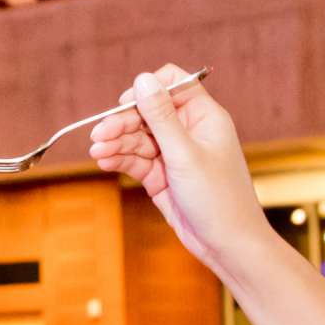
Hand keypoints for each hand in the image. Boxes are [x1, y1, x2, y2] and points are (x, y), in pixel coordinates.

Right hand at [86, 62, 268, 264]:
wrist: (227, 245)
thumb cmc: (218, 198)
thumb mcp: (185, 154)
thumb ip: (161, 117)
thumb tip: (142, 79)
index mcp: (203, 116)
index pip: (172, 84)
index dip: (147, 90)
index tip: (128, 105)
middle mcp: (188, 131)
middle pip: (147, 113)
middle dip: (122, 123)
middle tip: (98, 136)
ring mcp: (174, 154)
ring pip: (137, 138)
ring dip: (116, 143)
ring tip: (97, 152)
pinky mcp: (162, 176)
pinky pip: (136, 160)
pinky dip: (120, 160)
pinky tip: (104, 161)